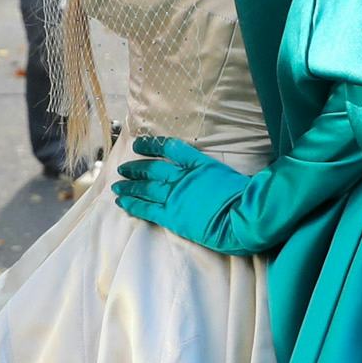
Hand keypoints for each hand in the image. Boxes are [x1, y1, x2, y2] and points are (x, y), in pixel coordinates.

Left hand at [111, 135, 258, 252]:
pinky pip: (147, 209)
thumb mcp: (230, 176)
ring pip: (145, 189)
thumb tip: (209, 176)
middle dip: (136, 169)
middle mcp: (182, 178)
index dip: (152, 146)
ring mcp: (175, 196)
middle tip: (123, 169)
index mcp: (198, 164)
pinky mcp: (172, 216)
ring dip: (129, 186)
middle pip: (152, 170)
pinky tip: (122, 201)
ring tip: (117, 185)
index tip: (139, 145)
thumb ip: (213, 173)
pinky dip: (133, 204)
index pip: (170, 149)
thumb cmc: (245, 198)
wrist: (243, 217)